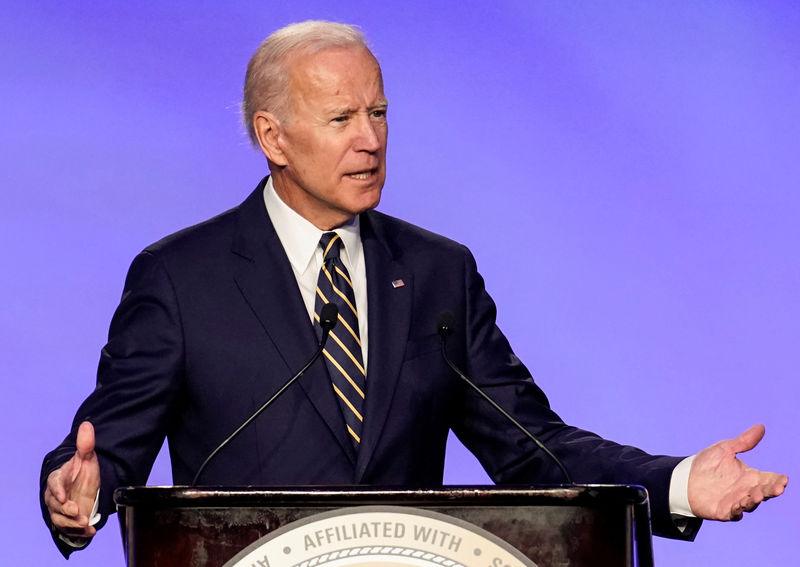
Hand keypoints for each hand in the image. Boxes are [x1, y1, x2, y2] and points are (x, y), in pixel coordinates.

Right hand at [43, 421, 100, 538]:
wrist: (84, 489)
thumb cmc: (82, 473)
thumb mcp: (87, 458)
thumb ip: (86, 444)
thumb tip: (87, 424)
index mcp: (58, 480)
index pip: (54, 484)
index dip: (57, 491)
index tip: (63, 497)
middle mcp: (55, 497)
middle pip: (55, 506)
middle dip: (65, 510)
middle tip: (77, 511)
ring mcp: (60, 511)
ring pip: (61, 520)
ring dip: (72, 523)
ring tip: (85, 523)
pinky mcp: (67, 522)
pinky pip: (70, 529)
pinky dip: (79, 532)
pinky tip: (90, 532)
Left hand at [688, 424, 787, 520]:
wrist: (685, 478)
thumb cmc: (707, 464)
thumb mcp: (724, 449)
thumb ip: (743, 442)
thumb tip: (761, 426)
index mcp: (750, 476)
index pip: (769, 479)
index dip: (778, 480)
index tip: (784, 479)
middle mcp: (747, 490)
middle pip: (764, 492)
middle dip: (771, 491)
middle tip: (778, 489)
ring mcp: (736, 501)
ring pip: (751, 503)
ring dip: (755, 500)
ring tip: (759, 495)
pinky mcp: (724, 511)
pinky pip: (733, 512)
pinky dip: (737, 510)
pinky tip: (739, 505)